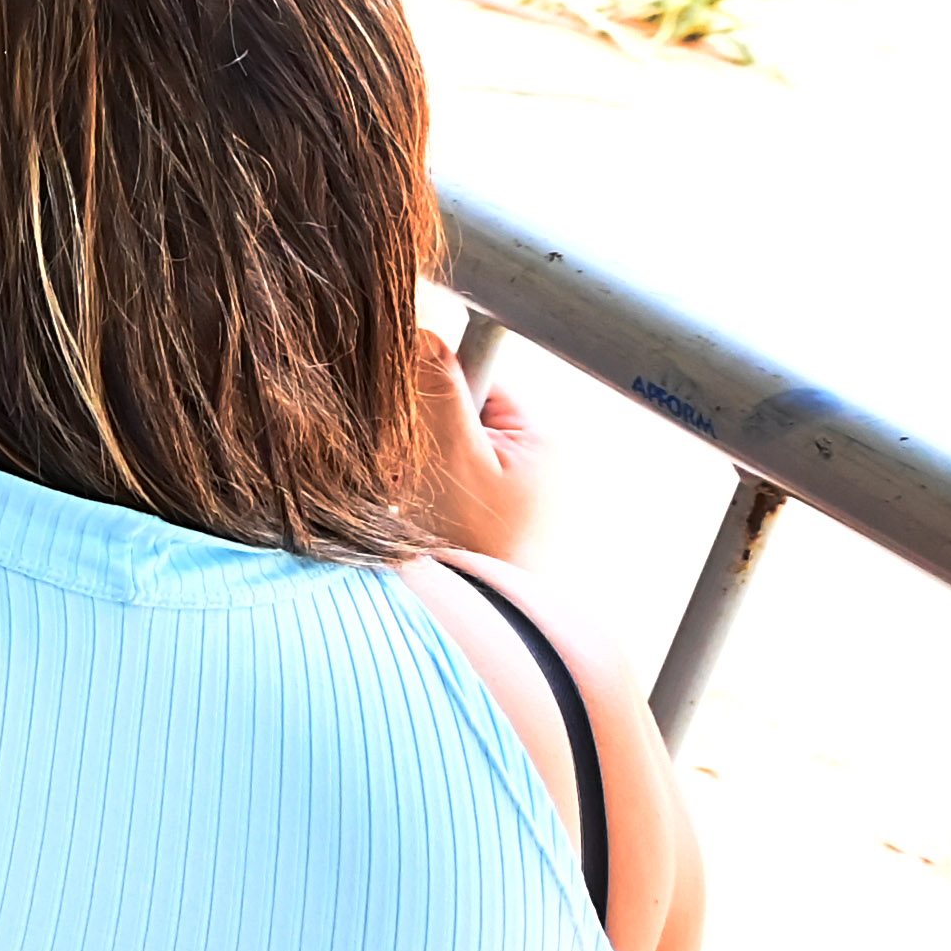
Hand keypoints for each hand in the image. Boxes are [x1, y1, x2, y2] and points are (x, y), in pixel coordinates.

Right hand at [411, 326, 552, 562]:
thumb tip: (420, 330)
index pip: (477, 376)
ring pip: (452, 448)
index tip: (411, 419)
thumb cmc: (473, 544)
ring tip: (412, 502)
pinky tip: (421, 517)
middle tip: (408, 473)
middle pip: (463, 413)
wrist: (482, 620)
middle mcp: (541, 458)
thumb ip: (437, 389)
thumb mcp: (450, 457)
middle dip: (426, 436)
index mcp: (542, 436)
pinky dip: (430, 493)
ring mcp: (522, 489)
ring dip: (422, 468)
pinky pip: (454, 480)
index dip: (436, 391)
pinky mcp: (501, 515)